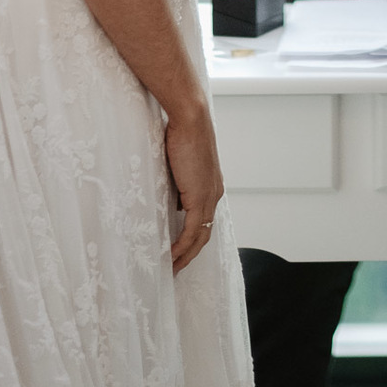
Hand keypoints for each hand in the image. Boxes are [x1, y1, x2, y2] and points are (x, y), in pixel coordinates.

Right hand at [164, 101, 223, 273]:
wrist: (190, 118)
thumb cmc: (182, 132)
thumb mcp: (180, 163)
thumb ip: (180, 182)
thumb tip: (176, 202)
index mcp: (211, 185)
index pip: (203, 219)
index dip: (192, 237)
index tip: (178, 249)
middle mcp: (214, 194)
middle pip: (204, 233)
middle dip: (190, 253)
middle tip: (175, 267)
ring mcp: (209, 197)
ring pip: (200, 236)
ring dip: (186, 255)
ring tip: (172, 268)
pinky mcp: (200, 197)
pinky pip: (192, 230)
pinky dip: (182, 246)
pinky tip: (171, 255)